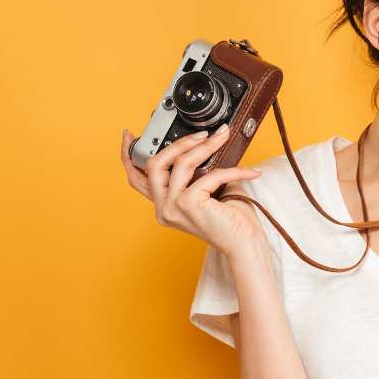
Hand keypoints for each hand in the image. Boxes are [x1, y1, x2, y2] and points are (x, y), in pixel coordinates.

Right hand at [119, 125, 265, 257]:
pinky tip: (250, 172)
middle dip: (179, 143)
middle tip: (203, 133)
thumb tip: (205, 143)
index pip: (137, 179)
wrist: (245, 245)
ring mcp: (173, 207)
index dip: (128, 156)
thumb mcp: (210, 191)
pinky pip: (210, 175)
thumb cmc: (232, 221)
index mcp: (164, 205)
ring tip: (224, 138)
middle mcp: (163, 208)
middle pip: (155, 164)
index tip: (129, 135)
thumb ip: (198, 172)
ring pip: (181, 163)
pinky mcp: (188, 204)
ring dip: (206, 146)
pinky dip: (233, 171)